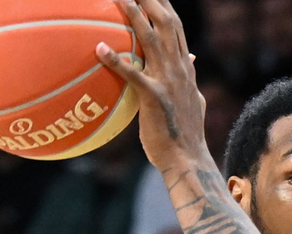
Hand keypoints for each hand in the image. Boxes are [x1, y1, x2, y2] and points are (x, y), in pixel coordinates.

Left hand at [96, 0, 207, 169]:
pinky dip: (116, 60)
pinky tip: (99, 49)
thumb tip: (191, 57)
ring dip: (135, 16)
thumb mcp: (192, 99)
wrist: (187, 159)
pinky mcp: (155, 97)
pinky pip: (133, 75)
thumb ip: (189, 75)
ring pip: (151, 40)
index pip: (176, 27)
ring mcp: (168, 81)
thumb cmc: (184, 133)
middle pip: (167, 24)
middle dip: (152, 0)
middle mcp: (179, 68)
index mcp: (185, 67)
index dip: (163, 5)